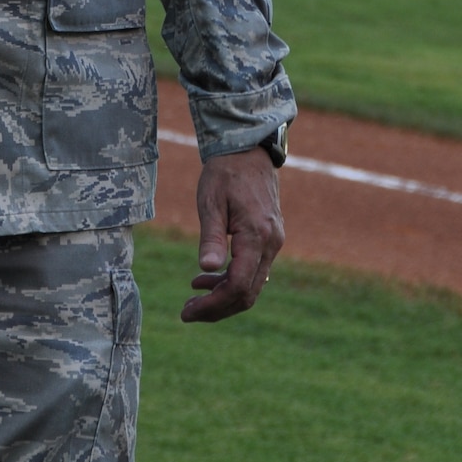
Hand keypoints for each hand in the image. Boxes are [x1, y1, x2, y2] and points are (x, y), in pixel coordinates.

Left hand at [181, 148, 283, 323]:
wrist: (248, 149)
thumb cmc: (225, 172)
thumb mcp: (211, 201)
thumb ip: (211, 236)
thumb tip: (206, 268)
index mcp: (257, 236)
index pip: (237, 287)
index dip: (213, 305)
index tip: (187, 312)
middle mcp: (271, 243)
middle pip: (247, 293)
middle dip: (217, 308)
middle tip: (187, 311)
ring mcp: (274, 242)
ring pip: (252, 285)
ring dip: (223, 295)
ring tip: (193, 292)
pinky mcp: (270, 239)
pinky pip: (254, 271)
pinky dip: (233, 279)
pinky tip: (210, 276)